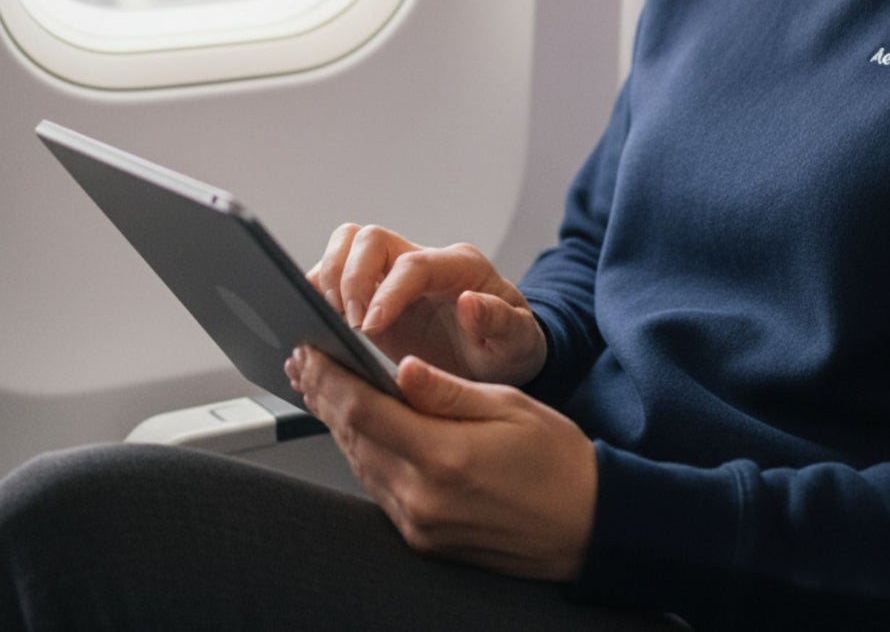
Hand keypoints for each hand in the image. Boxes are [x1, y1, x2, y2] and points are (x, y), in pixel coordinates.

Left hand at [287, 345, 596, 581]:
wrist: (585, 524)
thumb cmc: (556, 460)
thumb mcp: (509, 405)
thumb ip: (447, 390)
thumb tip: (400, 367)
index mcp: (445, 456)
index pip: (365, 411)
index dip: (330, 378)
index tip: (310, 350)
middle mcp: (423, 497)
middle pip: (352, 438)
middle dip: (323, 396)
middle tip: (304, 361)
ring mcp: (420, 523)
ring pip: (359, 464)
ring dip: (336, 424)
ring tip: (321, 388)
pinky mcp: (423, 538)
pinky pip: (378, 487)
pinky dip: (361, 452)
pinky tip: (357, 429)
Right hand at [308, 224, 546, 385]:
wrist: (498, 355)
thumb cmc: (508, 345)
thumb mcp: (518, 342)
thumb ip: (501, 323)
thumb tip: (470, 304)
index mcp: (460, 267)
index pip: (413, 264)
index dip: (387, 291)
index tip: (369, 327)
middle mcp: (422, 263)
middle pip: (369, 238)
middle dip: (349, 278)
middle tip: (349, 324)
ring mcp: (393, 276)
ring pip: (345, 247)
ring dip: (329, 280)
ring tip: (330, 322)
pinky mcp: (372, 295)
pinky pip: (333, 276)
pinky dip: (318, 293)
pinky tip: (319, 328)